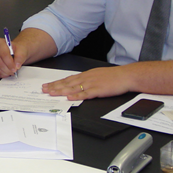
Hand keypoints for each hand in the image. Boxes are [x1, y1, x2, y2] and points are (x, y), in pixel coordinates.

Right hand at [0, 37, 23, 77]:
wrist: (15, 52)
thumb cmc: (17, 49)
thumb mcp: (22, 50)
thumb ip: (20, 56)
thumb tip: (17, 64)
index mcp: (0, 42)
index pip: (3, 54)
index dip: (9, 63)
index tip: (15, 68)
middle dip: (7, 69)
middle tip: (13, 71)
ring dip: (4, 72)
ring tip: (10, 72)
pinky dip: (0, 74)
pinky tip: (5, 73)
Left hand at [41, 60, 172, 99]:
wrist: (129, 76)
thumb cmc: (115, 78)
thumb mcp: (98, 77)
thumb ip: (87, 82)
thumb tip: (75, 88)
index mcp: (87, 75)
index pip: (68, 79)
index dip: (56, 83)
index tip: (47, 86)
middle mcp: (87, 78)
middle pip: (67, 83)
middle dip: (54, 87)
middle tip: (43, 90)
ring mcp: (92, 84)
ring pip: (73, 88)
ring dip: (61, 91)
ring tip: (51, 93)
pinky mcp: (99, 90)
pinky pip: (86, 93)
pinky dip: (77, 96)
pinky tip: (69, 97)